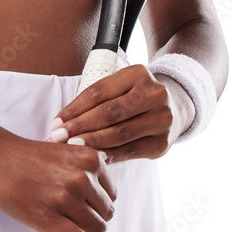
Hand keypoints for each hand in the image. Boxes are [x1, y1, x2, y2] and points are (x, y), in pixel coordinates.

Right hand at [0, 111, 117, 231]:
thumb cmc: (25, 156)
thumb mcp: (63, 151)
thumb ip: (82, 165)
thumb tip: (98, 187)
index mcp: (88, 158)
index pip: (111, 192)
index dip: (102, 203)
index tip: (93, 209)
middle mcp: (82, 176)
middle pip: (106, 212)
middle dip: (96, 219)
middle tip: (80, 221)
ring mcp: (66, 198)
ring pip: (97, 229)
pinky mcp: (50, 218)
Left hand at [41, 65, 193, 161]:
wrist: (176, 107)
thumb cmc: (135, 97)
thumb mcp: (122, 87)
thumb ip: (97, 101)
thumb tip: (61, 122)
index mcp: (137, 73)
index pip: (99, 91)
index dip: (75, 108)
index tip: (56, 122)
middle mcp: (153, 93)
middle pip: (109, 112)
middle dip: (79, 126)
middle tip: (57, 138)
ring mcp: (161, 118)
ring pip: (119, 133)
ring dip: (91, 143)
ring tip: (70, 149)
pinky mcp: (163, 143)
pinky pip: (130, 151)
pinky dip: (109, 155)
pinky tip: (92, 158)